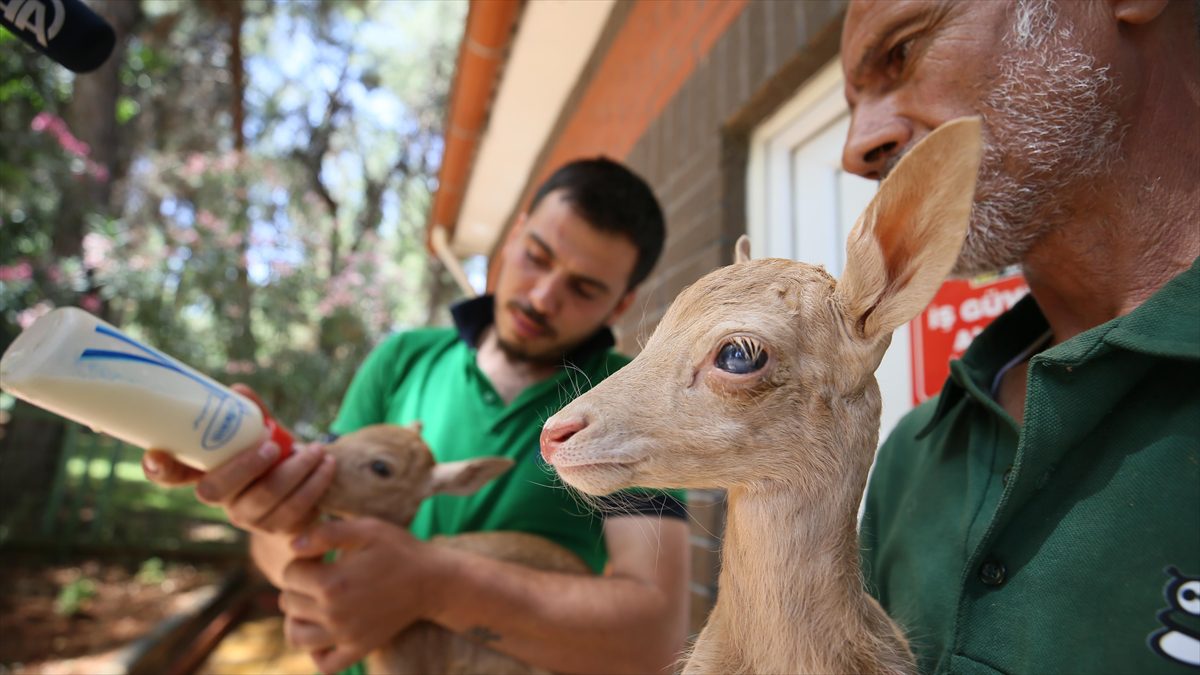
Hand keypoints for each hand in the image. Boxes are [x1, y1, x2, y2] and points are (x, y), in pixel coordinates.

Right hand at [141, 384, 336, 535]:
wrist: (304, 494)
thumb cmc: (274, 455)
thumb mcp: (262, 433)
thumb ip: (252, 414)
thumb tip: (238, 390)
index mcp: (206, 471)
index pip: (169, 474)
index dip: (159, 467)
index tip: (156, 455)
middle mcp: (220, 498)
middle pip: (214, 491)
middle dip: (245, 466)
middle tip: (273, 445)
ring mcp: (246, 517)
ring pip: (264, 499)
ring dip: (295, 471)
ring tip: (317, 450)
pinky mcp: (277, 530)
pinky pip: (295, 511)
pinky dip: (315, 484)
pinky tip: (327, 466)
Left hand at [278, 517, 453, 673]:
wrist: (433, 581)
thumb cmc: (399, 550)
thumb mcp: (366, 529)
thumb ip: (326, 533)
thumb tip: (292, 545)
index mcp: (332, 583)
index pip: (289, 573)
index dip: (303, 559)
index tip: (322, 555)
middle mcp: (334, 615)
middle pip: (288, 602)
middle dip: (299, 585)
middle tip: (324, 574)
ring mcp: (346, 637)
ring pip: (295, 636)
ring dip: (299, 617)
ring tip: (317, 602)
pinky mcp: (359, 650)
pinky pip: (324, 664)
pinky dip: (317, 651)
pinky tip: (326, 631)